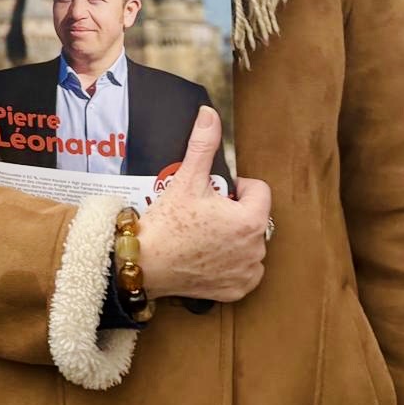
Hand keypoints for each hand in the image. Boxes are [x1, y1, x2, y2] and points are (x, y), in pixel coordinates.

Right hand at [136, 106, 270, 301]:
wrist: (145, 263)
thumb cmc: (167, 222)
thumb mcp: (186, 178)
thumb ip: (203, 144)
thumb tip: (209, 114)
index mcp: (250, 219)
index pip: (258, 190)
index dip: (236, 186)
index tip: (212, 192)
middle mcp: (257, 248)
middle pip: (253, 217)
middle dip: (233, 212)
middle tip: (202, 213)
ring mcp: (248, 272)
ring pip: (249, 243)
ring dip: (233, 237)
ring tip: (202, 234)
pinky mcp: (237, 290)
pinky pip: (243, 271)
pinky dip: (229, 264)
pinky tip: (206, 257)